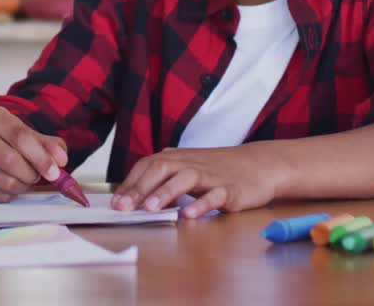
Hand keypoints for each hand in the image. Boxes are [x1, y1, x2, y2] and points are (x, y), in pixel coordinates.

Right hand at [0, 106, 67, 202]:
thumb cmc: (14, 140)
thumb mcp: (34, 136)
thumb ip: (51, 146)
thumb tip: (60, 161)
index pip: (20, 136)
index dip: (40, 157)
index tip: (55, 171)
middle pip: (9, 159)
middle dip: (30, 173)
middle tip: (37, 176)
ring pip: (1, 179)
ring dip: (21, 185)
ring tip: (25, 180)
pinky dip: (8, 195)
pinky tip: (11, 186)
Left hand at [111, 143, 285, 217]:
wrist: (259, 164)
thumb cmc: (216, 170)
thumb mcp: (186, 169)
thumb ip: (162, 179)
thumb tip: (132, 198)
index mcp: (177, 158)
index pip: (147, 166)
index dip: (129, 184)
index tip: (114, 203)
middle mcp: (190, 163)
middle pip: (160, 169)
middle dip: (139, 188)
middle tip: (123, 207)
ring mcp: (211, 176)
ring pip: (185, 178)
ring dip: (166, 192)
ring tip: (150, 208)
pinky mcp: (230, 189)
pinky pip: (215, 195)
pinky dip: (201, 204)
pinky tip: (188, 215)